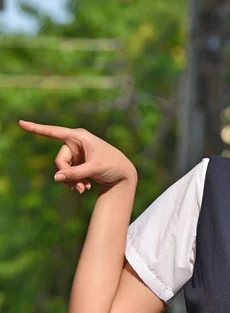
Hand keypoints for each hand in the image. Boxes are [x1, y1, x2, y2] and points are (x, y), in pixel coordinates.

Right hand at [19, 120, 136, 192]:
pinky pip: (68, 174)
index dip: (36, 129)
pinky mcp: (78, 163)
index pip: (53, 132)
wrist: (124, 174)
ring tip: (84, 190)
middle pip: (59, 160)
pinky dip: (74, 182)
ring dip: (71, 182)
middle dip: (67, 175)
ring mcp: (77, 154)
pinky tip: (86, 188)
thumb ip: (75, 173)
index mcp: (79, 137)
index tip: (21, 123)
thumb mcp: (94, 169)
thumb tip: (56, 178)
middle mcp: (76, 143)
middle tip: (79, 187)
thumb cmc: (112, 166)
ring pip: (63, 170)